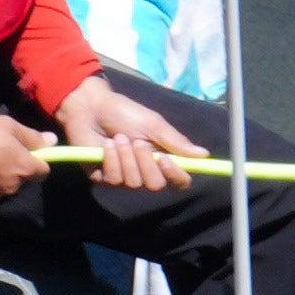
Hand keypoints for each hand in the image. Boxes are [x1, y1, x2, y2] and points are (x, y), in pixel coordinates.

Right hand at [0, 107, 58, 198]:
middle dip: (15, 167)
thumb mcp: (8, 126)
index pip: (44, 171)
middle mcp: (14, 187)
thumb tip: (53, 141)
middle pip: (22, 178)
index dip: (38, 160)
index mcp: (25, 168)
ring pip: (5, 186)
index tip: (26, 150)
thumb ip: (33, 136)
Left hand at [60, 77, 192, 205]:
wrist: (91, 108)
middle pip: (155, 185)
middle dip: (144, 163)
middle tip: (136, 141)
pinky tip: (106, 145)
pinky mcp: (104, 178)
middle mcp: (145, 172)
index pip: (178, 181)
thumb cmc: (124, 113)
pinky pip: (113, 179)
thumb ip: (176, 142)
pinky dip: (111, 159)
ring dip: (126, 158)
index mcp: (161, 159)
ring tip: (118, 138)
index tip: (165, 160)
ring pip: (133, 183)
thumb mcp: (153, 124)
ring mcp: (124, 177)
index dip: (176, 176)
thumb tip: (203, 155)